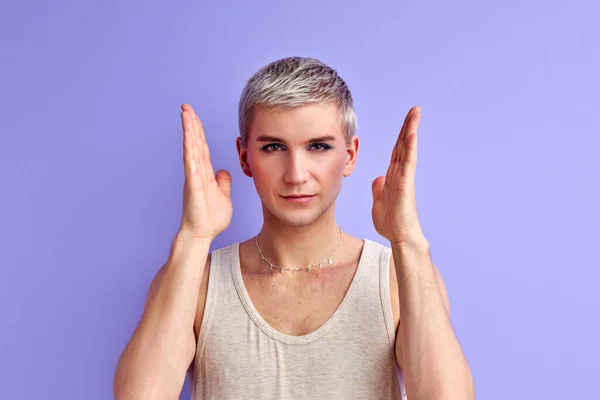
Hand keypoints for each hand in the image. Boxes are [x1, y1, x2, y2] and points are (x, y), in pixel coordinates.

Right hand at [177, 104, 231, 240]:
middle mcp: (197, 171)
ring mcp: (193, 176)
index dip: (199, 131)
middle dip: (191, 124)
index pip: (202, 147)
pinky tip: (189, 134)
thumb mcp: (223, 196)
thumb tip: (223, 171)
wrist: (202, 234)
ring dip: (189, 129)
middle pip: (195, 142)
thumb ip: (222, 182)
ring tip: (185, 113)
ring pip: (191, 147)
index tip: (194, 116)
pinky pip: (191, 161)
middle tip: (186, 107)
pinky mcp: (193, 183)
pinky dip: (190, 146)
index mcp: (205, 173)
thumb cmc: (210, 219)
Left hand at [371, 106, 427, 248]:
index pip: (397, 151)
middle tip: (414, 109)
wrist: (399, 236)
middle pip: (404, 145)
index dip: (400, 136)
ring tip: (416, 113)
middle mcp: (401, 174)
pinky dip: (410, 147)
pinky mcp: (406, 183)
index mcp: (393, 176)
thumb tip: (379, 177)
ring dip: (411, 130)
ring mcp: (405, 177)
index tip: (405, 121)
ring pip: (408, 149)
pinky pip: (409, 161)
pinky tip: (412, 134)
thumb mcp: (379, 202)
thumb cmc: (391, 223)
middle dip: (408, 126)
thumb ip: (379, 188)